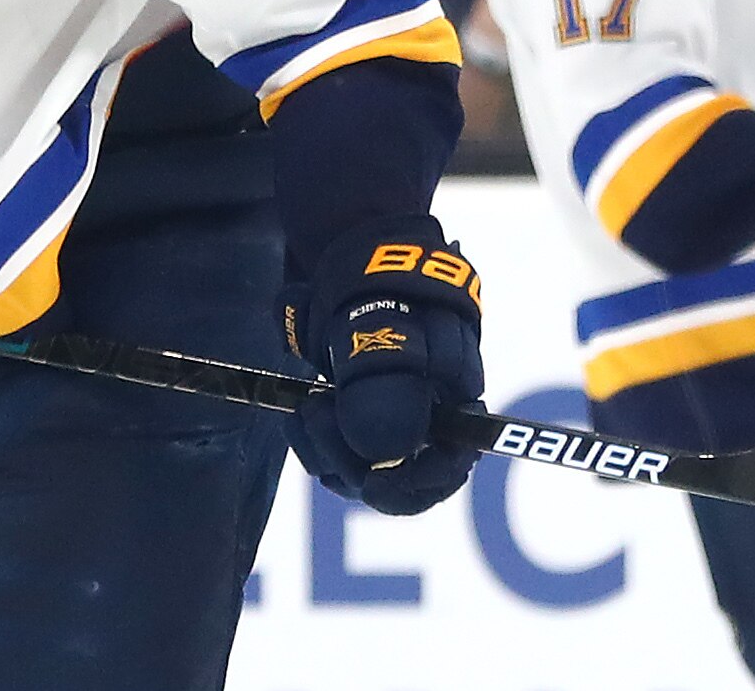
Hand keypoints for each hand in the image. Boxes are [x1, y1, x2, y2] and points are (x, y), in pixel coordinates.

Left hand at [280, 213, 484, 514]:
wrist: (363, 269)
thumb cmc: (387, 293)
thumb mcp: (389, 330)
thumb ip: (389, 382)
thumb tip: (381, 449)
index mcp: (455, 406)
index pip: (445, 472)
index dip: (410, 485)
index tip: (369, 480)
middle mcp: (428, 430)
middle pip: (395, 485)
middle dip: (350, 461)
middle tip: (316, 410)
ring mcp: (392, 432)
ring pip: (358, 476)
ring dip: (323, 449)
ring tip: (308, 403)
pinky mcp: (357, 430)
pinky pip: (335, 461)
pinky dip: (313, 443)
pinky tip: (299, 414)